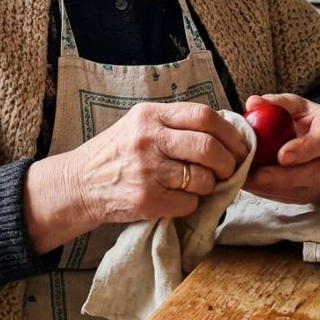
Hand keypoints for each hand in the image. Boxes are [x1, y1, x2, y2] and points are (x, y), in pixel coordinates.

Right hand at [25, 101, 249, 253]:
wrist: (79, 185)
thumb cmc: (116, 154)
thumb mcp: (139, 124)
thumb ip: (175, 123)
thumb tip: (225, 132)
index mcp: (150, 115)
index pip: (203, 116)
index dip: (230, 132)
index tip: (240, 145)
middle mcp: (148, 139)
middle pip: (208, 147)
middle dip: (228, 161)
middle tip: (230, 169)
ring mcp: (147, 170)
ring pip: (202, 178)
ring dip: (210, 185)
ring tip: (199, 184)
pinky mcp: (146, 199)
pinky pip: (189, 203)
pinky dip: (191, 204)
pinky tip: (178, 199)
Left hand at [241, 94, 319, 204]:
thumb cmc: (307, 118)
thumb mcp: (295, 104)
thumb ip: (276, 103)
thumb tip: (252, 102)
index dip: (305, 150)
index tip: (281, 156)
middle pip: (319, 173)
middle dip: (287, 177)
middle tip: (259, 176)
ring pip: (308, 190)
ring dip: (277, 189)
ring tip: (250, 182)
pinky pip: (299, 198)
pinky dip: (274, 194)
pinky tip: (255, 187)